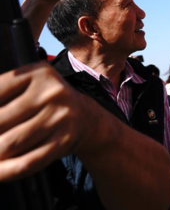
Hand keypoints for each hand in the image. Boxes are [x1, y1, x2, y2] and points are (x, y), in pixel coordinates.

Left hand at [0, 63, 90, 180]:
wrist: (85, 116)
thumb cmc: (46, 102)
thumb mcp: (28, 85)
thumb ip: (2, 95)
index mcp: (39, 73)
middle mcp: (52, 92)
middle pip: (0, 122)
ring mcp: (60, 117)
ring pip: (11, 144)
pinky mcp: (65, 140)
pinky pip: (28, 162)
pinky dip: (7, 171)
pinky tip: (0, 171)